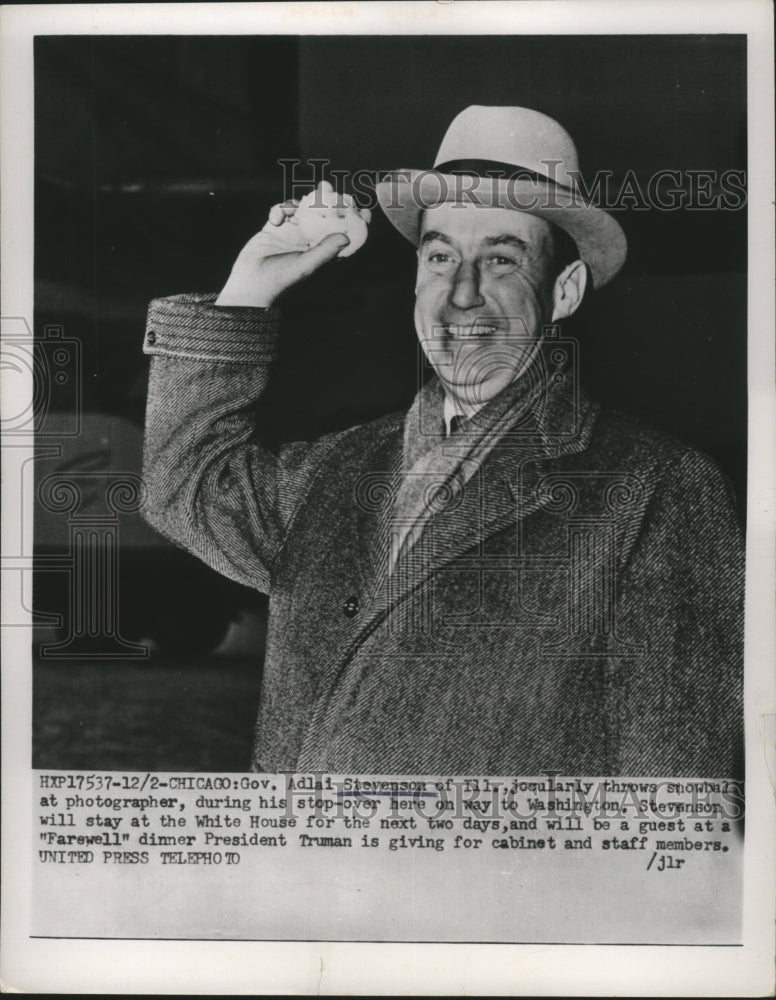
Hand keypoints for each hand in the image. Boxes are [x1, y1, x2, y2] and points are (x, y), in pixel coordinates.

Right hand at [216, 182, 363, 307]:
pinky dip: (279, 210)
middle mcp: (308, 241)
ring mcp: (291, 233)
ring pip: (301, 209)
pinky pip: (281, 211)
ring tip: (298, 201)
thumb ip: (324, 251)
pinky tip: (276, 219)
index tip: (363, 210)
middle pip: (323, 216)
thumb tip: (346, 237)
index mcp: (320, 252)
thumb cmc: (279, 280)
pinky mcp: (274, 228)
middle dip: (326, 200)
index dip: (353, 222)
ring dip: (300, 201)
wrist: (250, 283)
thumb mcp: (305, 266)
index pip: (342, 234)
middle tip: (327, 186)